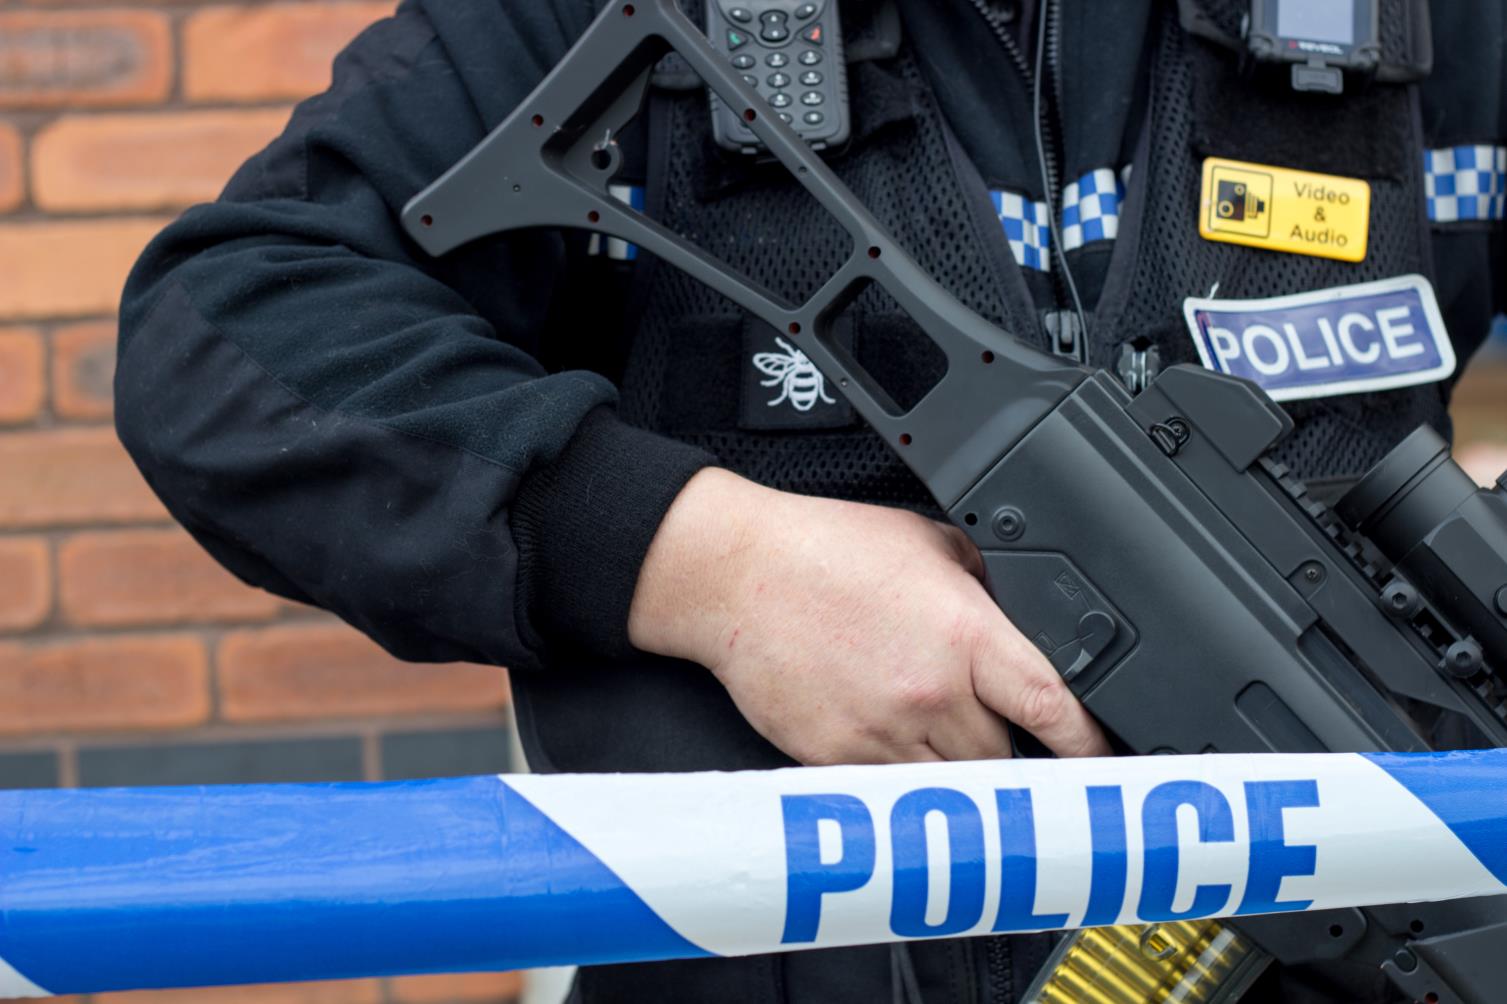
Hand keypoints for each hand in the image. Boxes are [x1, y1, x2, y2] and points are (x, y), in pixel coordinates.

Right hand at [627, 468, 1110, 765]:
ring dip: (963, 778)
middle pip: (1007, 760)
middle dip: (1013, 752)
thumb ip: (985, 585)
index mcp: (965, 633)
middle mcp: (931, 691)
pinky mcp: (837, 759)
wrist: (734, 574)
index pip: (1055, 709)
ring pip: (956, 790)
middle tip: (1003, 740)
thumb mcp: (927, 542)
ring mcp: (883, 732)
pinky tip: (897, 756)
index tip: (1103, 763)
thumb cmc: (822, 551)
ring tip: (947, 748)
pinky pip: (894, 796)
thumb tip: (1021, 615)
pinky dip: (906, 785)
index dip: (1090, 747)